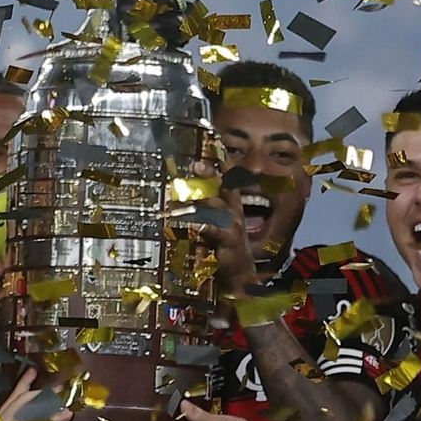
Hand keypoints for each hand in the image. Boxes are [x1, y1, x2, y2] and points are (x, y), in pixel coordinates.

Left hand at [184, 160, 256, 294]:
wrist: (240, 275)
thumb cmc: (225, 246)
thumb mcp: (216, 225)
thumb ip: (203, 210)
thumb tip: (179, 197)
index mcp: (233, 204)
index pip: (230, 178)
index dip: (222, 162)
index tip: (213, 145)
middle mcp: (234, 211)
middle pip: (224, 186)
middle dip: (211, 174)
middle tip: (195, 164)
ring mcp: (233, 225)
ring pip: (216, 206)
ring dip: (198, 199)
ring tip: (180, 195)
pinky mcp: (229, 240)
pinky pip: (213, 229)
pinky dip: (200, 225)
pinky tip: (188, 223)